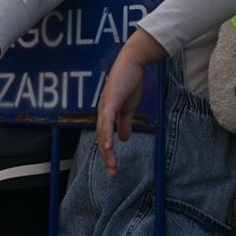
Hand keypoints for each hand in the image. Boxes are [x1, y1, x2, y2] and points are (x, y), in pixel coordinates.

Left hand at [95, 54, 146, 176]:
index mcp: (106, 114)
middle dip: (107, 156)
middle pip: (102, 138)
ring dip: (107, 150)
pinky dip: (107, 134)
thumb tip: (123, 139)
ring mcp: (105, 106)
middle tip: (113, 172)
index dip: (108, 153)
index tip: (113, 167)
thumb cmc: (129, 82)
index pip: (105, 137)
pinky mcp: (110, 101)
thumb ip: (125, 123)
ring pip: (103, 133)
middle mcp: (102, 112)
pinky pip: (107, 120)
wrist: (133, 63)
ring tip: (112, 164)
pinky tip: (109, 146)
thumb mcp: (129, 107)